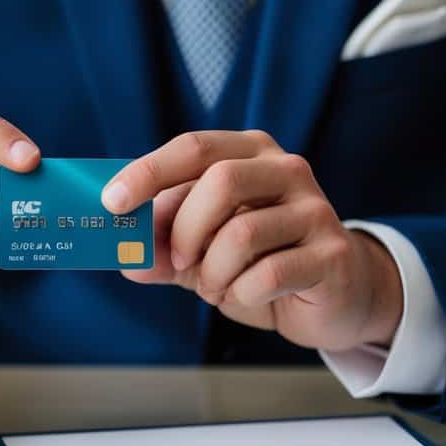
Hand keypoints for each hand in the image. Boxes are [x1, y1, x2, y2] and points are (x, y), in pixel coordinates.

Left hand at [102, 131, 402, 352]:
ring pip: (242, 232)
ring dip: (213, 272)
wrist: (333, 297)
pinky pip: (268, 274)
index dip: (148, 173)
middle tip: (178, 262)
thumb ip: (162, 252)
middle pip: (220, 181)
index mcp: (250, 154)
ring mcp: (314, 210)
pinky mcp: (331, 253)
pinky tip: (245, 296)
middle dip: (185, 229)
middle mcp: (286, 170)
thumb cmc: (262, 262)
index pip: (194, 148)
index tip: (112, 203)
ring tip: (216, 287)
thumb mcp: (202, 254)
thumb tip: (124, 260)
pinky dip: (242, 294)